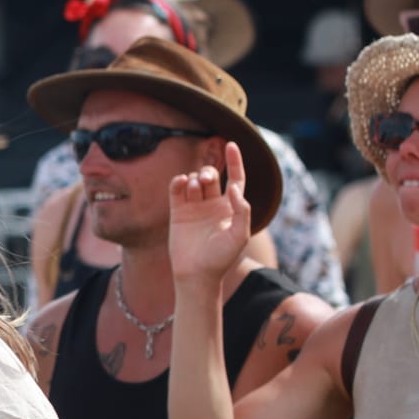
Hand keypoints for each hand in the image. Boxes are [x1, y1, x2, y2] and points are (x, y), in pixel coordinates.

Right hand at [168, 141, 251, 285]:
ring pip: (194, 181)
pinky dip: (178, 182)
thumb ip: (241, 210)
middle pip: (211, 177)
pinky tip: (181, 182)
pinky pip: (177, 189)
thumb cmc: (221, 259)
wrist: (196, 274)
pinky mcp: (177, 212)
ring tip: (193, 186)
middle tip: (205, 180)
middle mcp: (213, 205)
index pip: (235, 179)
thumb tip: (234, 187)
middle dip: (208, 172)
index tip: (231, 144)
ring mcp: (194, 208)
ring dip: (194, 178)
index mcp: (231, 208)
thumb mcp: (239, 236)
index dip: (234, 161)